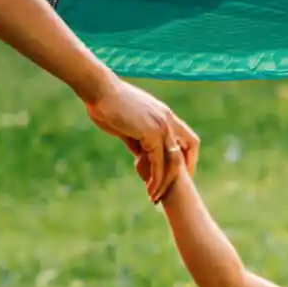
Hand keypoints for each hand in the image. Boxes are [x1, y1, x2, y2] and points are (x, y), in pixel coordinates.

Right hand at [82, 74, 197, 199]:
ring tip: (155, 197)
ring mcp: (162, 126)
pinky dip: (155, 178)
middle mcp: (168, 120)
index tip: (179, 175)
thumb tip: (140, 155)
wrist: (99, 89)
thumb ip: (138, 139)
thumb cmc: (107, 103)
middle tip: (169, 191)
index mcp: (165, 115)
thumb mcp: (128, 124)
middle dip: (181, 175)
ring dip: (165, 182)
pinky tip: (148, 188)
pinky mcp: (151, 133)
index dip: (188, 158)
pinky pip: (159, 162)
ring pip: (174, 161)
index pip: (188, 139)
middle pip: (187, 151)